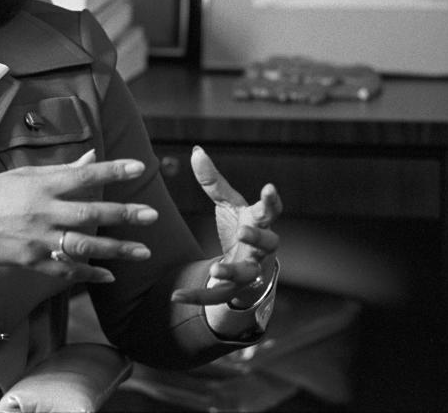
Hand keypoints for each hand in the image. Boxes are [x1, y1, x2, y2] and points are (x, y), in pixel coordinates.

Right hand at [0, 150, 157, 283]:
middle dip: (124, 214)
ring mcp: (37, 240)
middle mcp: (43, 212)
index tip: (139, 167)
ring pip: (84, 245)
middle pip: (91, 213)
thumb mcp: (23, 175)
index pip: (84, 175)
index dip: (113, 170)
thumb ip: (61, 170)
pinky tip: (109, 275)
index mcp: (41, 185)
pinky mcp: (31, 262)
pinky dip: (89, 273)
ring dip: (117, 249)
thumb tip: (92, 158)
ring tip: (143, 251)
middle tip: (152, 214)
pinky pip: (66, 269)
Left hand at [172, 146, 281, 306]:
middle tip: (243, 230)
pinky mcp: (234, 289)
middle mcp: (261, 248)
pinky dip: (197, 297)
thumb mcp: (228, 204)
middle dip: (257, 236)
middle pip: (268, 243)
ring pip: (247, 274)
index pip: (271, 210)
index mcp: (260, 223)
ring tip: (215, 270)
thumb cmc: (241, 227)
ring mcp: (250, 270)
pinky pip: (217, 296)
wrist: (248, 266)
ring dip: (232, 272)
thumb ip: (212, 181)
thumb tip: (195, 149)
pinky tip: (175, 296)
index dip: (271, 200)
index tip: (269, 187)